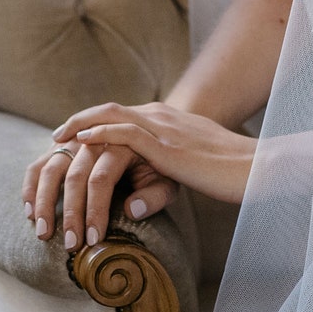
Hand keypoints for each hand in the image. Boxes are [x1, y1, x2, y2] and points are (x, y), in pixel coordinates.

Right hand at [21, 139, 178, 246]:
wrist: (150, 138)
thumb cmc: (160, 167)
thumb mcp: (169, 181)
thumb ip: (154, 195)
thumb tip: (131, 210)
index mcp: (123, 142)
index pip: (101, 178)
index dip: (95, 210)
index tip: (93, 240)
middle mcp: (95, 138)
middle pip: (74, 175)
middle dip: (71, 213)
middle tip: (70, 245)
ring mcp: (75, 140)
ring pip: (51, 168)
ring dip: (44, 202)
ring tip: (43, 233)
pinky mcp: (61, 146)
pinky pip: (39, 163)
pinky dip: (31, 186)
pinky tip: (29, 212)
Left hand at [55, 102, 255, 206]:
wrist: (257, 167)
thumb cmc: (230, 172)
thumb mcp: (191, 168)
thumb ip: (164, 175)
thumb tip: (132, 201)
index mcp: (168, 120)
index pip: (123, 114)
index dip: (95, 122)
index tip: (74, 136)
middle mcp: (162, 116)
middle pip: (109, 110)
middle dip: (79, 122)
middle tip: (55, 137)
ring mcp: (163, 128)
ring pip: (110, 119)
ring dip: (81, 130)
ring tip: (58, 142)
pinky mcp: (166, 145)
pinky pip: (124, 132)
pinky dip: (99, 134)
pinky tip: (82, 144)